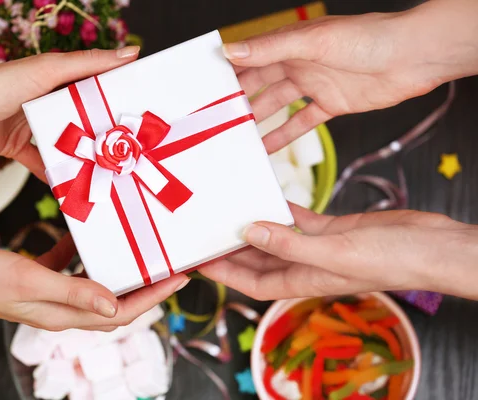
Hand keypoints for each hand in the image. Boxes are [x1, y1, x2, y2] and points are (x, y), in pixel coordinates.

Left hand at [0, 46, 139, 179]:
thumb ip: (89, 63)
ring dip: (80, 157)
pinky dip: (54, 175)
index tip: (139, 111)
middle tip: (128, 149)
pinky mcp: (16, 147)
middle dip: (101, 134)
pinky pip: (41, 164)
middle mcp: (44, 101)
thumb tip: (130, 53)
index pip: (92, 86)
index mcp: (54, 79)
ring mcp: (30, 125)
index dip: (115, 97)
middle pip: (80, 119)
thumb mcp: (50, 70)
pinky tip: (72, 187)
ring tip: (105, 171)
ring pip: (63, 144)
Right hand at [0, 235, 188, 330]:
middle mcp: (60, 307)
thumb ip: (75, 292)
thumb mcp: (32, 280)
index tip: (181, 278)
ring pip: (94, 283)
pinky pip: (67, 266)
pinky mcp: (36, 277)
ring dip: (116, 269)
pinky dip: (81, 253)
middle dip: (145, 285)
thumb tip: (116, 308)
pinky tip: (84, 234)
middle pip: (115, 300)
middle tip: (168, 263)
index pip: (122, 312)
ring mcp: (48, 292)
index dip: (155, 297)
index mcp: (64, 314)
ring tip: (136, 249)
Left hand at [200, 205, 477, 300]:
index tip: (197, 260)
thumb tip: (248, 232)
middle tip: (205, 228)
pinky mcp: (331, 229)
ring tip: (229, 208)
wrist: (429, 246)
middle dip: (230, 248)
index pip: (250, 281)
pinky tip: (268, 195)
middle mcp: (305, 265)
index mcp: (301, 279)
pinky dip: (283, 210)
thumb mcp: (333, 251)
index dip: (222, 272)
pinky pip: (298, 220)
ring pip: (275, 237)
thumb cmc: (390, 259)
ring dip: (254, 226)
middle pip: (257, 259)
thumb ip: (289, 243)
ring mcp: (317, 247)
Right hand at [223, 2, 477, 152]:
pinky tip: (269, 148)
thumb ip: (271, 48)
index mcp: (290, 44)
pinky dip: (285, 135)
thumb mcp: (314, 42)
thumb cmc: (369, 39)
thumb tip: (231, 51)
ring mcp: (314, 85)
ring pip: (277, 106)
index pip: (250, 60)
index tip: (205, 92)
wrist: (413, 57)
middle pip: (259, 85)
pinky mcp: (331, 104)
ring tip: (236, 139)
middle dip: (238, 102)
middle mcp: (298, 63)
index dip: (227, 75)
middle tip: (216, 122)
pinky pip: (301, 122)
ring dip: (257, 122)